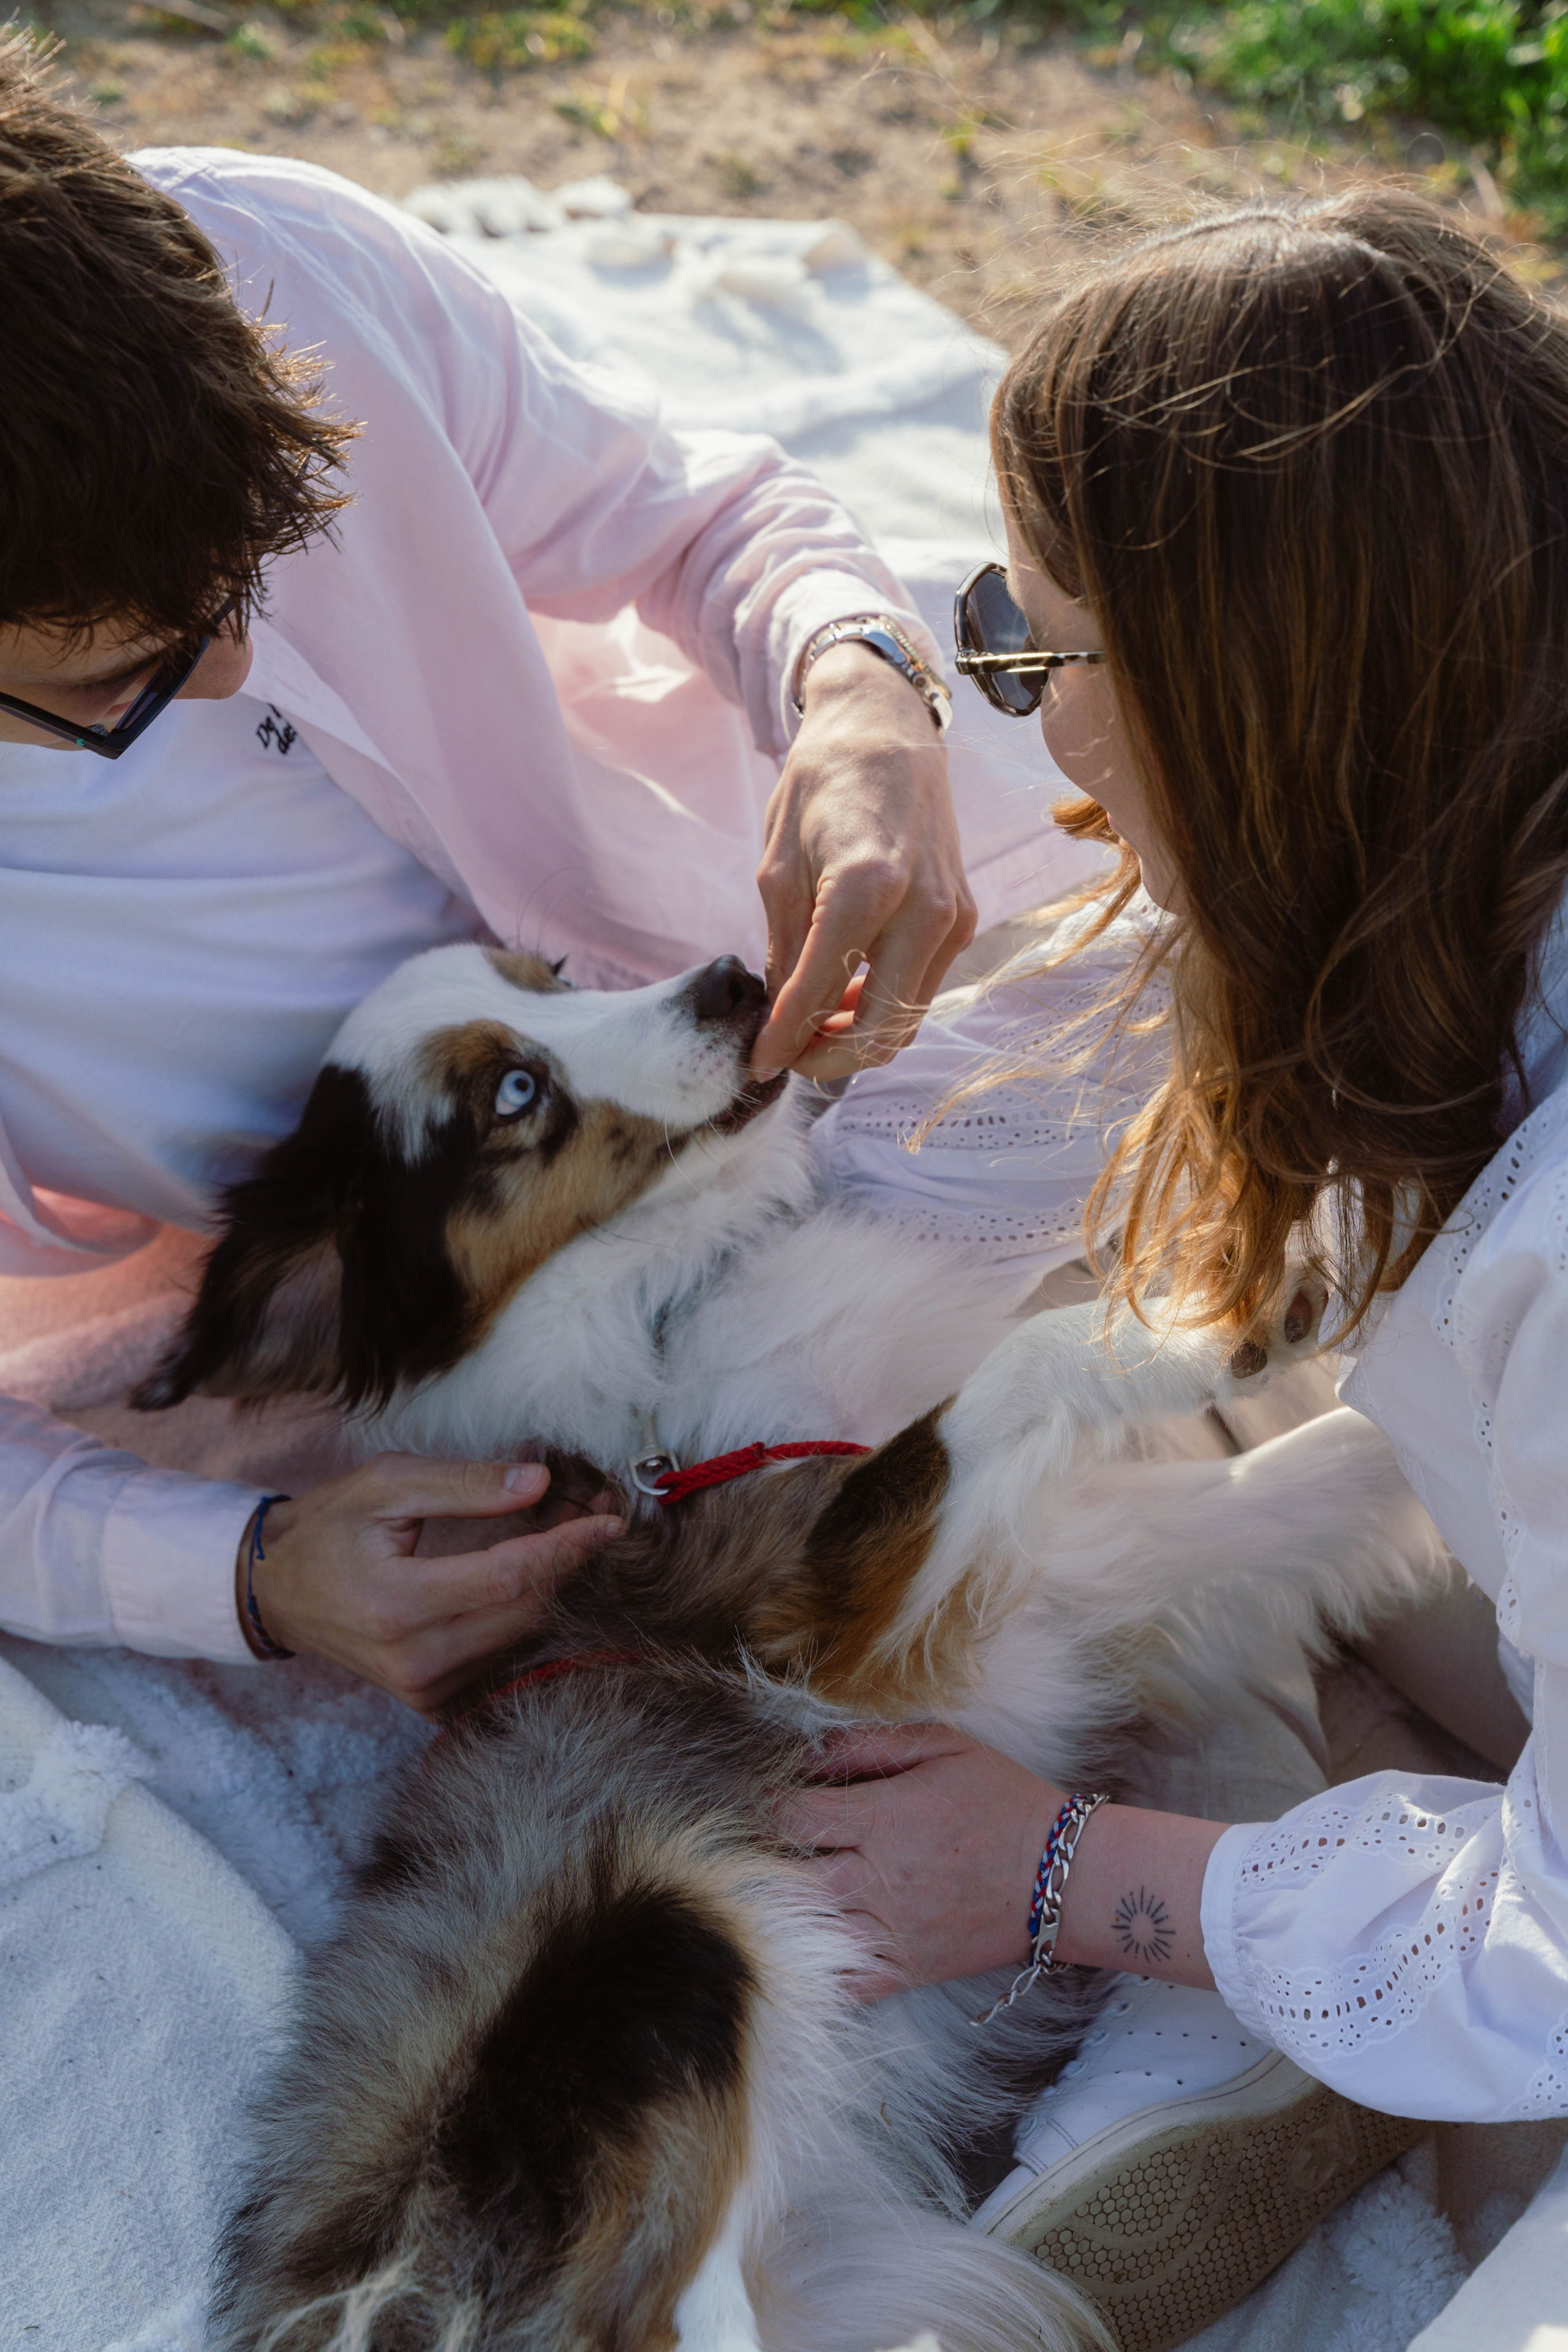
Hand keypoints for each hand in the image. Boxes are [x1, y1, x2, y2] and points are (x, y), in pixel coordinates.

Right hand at [238, 1456, 624, 1711]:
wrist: (278, 1591)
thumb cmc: (330, 1528)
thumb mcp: (386, 1485)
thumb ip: (464, 1485)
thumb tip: (539, 1483)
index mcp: (398, 1605)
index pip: (509, 1579)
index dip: (566, 1549)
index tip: (610, 1521)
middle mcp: (415, 1660)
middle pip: (527, 1614)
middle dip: (572, 1565)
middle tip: (601, 1517)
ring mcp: (424, 1690)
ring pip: (522, 1641)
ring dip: (557, 1591)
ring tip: (575, 1538)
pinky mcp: (431, 1702)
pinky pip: (502, 1661)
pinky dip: (529, 1621)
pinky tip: (541, 1580)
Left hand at [752, 642, 975, 1079]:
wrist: (885, 729)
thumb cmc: (821, 785)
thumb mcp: (778, 868)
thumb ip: (784, 950)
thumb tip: (781, 1020)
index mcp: (867, 889)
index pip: (818, 996)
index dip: (783, 1042)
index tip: (757, 1065)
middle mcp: (923, 910)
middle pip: (880, 1031)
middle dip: (828, 1057)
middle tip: (787, 1052)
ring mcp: (952, 918)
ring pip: (906, 1019)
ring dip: (857, 1036)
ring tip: (811, 1019)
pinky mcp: (964, 919)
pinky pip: (921, 988)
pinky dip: (882, 1005)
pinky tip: (846, 989)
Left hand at [781, 1722, 1225, 2000]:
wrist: (1063, 1875)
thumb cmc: (1002, 1799)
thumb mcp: (943, 1746)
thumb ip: (871, 1743)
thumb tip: (808, 1749)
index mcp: (881, 1820)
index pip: (789, 1816)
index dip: (770, 1803)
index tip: (774, 1796)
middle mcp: (876, 1879)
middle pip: (783, 1877)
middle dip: (766, 1858)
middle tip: (772, 1846)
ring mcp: (889, 1931)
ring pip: (803, 1931)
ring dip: (783, 1910)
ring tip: (786, 1889)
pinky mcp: (906, 1970)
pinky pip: (842, 1982)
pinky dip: (818, 1964)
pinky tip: (813, 1941)